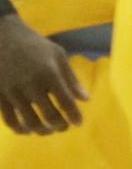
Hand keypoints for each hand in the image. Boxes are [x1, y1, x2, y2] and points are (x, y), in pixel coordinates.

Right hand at [0, 16, 87, 134]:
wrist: (2, 37)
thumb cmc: (35, 46)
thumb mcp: (58, 55)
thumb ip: (71, 79)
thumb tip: (85, 100)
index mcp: (49, 73)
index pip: (66, 102)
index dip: (74, 116)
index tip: (79, 123)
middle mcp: (31, 85)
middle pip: (49, 116)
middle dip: (60, 126)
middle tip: (64, 127)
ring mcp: (13, 92)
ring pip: (30, 122)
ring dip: (42, 130)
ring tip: (49, 130)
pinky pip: (10, 120)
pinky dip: (21, 129)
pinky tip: (28, 130)